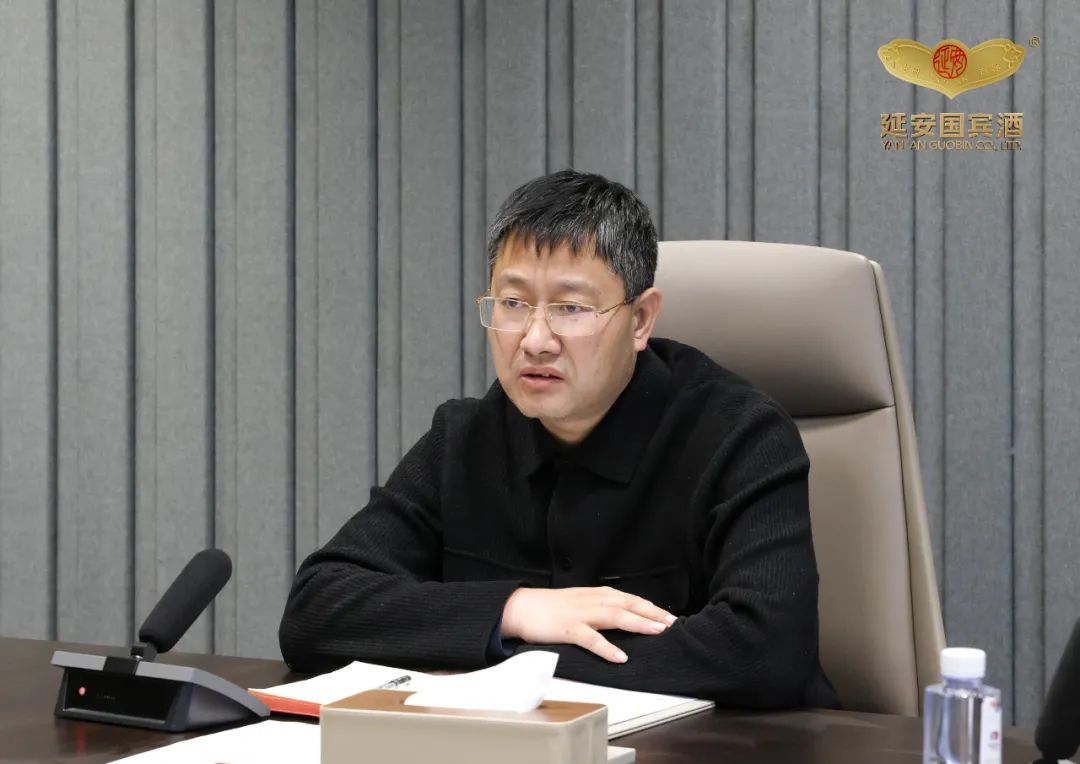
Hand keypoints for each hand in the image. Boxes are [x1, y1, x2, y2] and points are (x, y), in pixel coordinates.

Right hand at [500, 586, 676, 662]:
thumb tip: (623, 614)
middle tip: (672, 623)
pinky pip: (591, 639)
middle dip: (652, 614)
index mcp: (595, 594)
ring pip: (614, 616)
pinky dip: (607, 647)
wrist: (520, 607)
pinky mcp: (567, 628)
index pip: (629, 599)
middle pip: (627, 605)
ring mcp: (580, 614)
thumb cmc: (549, 607)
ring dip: (638, 623)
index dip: (650, 607)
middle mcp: (591, 601)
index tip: (669, 616)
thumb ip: (600, 606)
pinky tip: (620, 656)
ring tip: (656, 632)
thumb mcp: (579, 602)